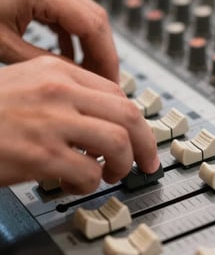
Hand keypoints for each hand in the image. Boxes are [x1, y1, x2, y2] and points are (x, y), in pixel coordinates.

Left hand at [0, 0, 118, 81]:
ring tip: (91, 76)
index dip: (107, 58)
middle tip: (106, 84)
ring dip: (91, 48)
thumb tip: (75, 77)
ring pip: (86, 18)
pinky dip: (75, 39)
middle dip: (104, 55)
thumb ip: (44, 63)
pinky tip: (71, 57)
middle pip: (96, 20)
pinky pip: (69, 17)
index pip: (94, 27)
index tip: (111, 84)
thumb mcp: (2, 47)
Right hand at [0, 56, 158, 193]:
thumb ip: (66, 96)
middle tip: (147, 162)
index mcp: (57, 70)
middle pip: (127, 114)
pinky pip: (88, 172)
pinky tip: (78, 184)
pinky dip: (91, 183)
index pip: (116, 92)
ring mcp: (50, 122)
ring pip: (117, 141)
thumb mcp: (27, 86)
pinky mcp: (39, 155)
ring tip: (113, 174)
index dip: (134, 119)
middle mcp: (58, 91)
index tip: (139, 136)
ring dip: (123, 164)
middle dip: (145, 143)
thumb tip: (102, 120)